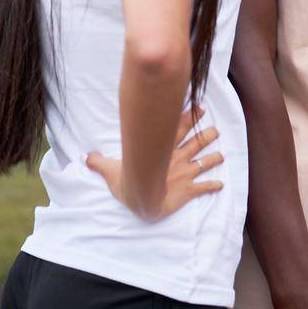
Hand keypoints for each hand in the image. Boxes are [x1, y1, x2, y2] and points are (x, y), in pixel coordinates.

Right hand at [86, 105, 222, 221]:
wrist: (142, 201)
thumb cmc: (127, 184)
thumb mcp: (110, 170)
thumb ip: (99, 162)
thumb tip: (86, 156)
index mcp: (161, 151)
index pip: (178, 128)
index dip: (190, 117)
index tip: (201, 108)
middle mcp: (177, 159)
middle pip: (196, 142)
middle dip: (207, 135)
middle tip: (216, 130)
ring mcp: (185, 174)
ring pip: (204, 162)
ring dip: (214, 158)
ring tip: (222, 155)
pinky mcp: (188, 189)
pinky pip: (204, 187)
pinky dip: (213, 186)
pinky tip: (221, 184)